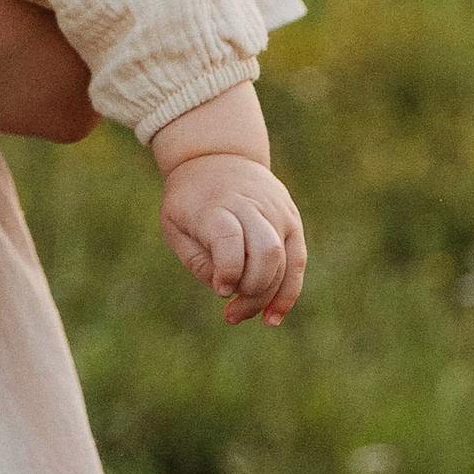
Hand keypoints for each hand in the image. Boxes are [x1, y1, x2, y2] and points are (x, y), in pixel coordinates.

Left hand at [157, 151, 306, 325]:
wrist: (218, 156)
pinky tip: (273, 316)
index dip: (228, 270)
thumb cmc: (190, 199)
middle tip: (231, 309)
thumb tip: (226, 290)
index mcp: (216, 204)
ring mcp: (277, 210)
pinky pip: (298, 260)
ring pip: (286, 259)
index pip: (230, 238)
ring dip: (269, 296)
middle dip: (253, 289)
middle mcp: (251, 204)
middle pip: (266, 252)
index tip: (219, 289)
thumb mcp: (174, 225)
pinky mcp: (292, 219)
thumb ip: (197, 260)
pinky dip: (288, 291)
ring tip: (248, 316)